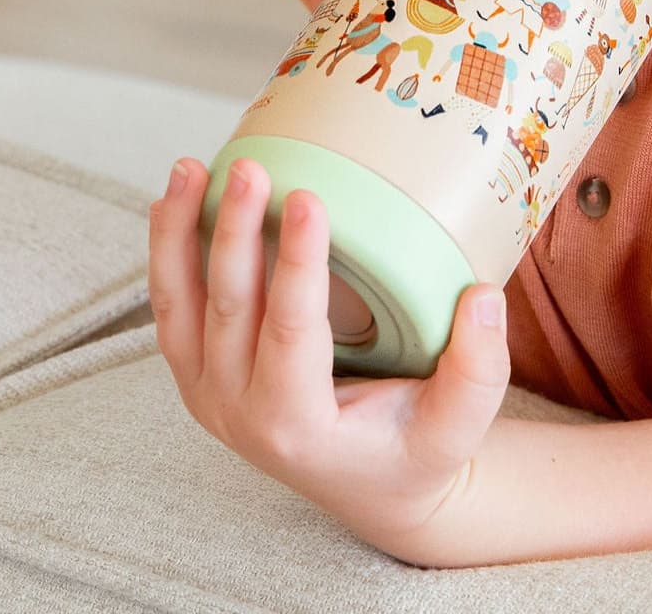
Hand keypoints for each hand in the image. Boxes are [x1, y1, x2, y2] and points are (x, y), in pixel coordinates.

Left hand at [149, 152, 511, 558]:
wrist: (370, 485)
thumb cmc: (416, 451)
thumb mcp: (459, 430)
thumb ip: (479, 371)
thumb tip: (484, 297)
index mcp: (297, 426)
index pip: (291, 334)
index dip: (297, 265)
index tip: (310, 198)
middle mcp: (239, 414)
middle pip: (227, 308)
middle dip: (236, 230)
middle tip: (252, 166)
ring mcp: (208, 394)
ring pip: (178, 303)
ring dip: (179, 232)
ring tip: (191, 167)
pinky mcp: (196, 372)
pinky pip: (170, 306)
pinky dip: (166, 250)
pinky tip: (173, 197)